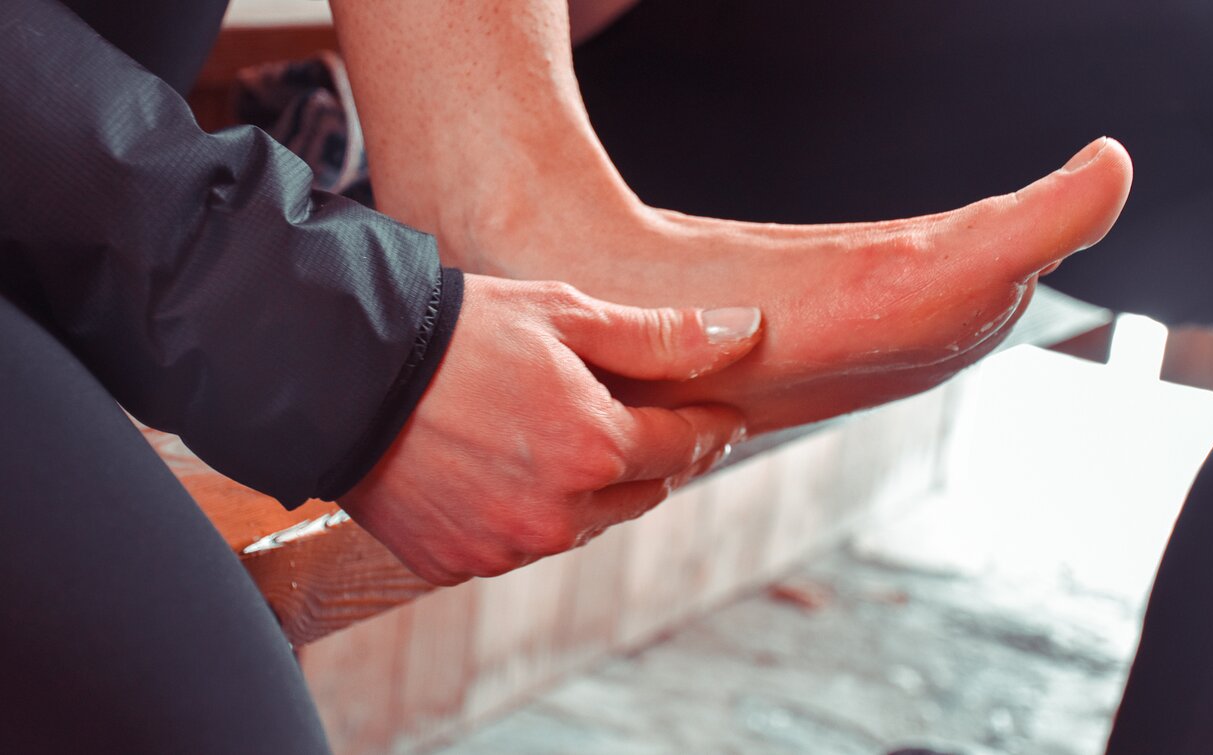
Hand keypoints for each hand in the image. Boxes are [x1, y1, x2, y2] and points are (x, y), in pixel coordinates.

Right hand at [339, 274, 762, 584]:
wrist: (340, 375)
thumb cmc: (457, 332)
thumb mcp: (564, 314)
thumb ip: (661, 335)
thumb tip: (747, 330)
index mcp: (594, 448)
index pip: (685, 446)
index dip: (710, 426)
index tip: (722, 415)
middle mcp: (559, 513)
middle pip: (641, 492)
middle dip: (653, 458)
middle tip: (650, 424)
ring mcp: (507, 547)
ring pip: (583, 523)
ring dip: (590, 489)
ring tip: (565, 441)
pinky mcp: (459, 564)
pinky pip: (520, 545)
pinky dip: (528, 514)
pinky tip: (508, 473)